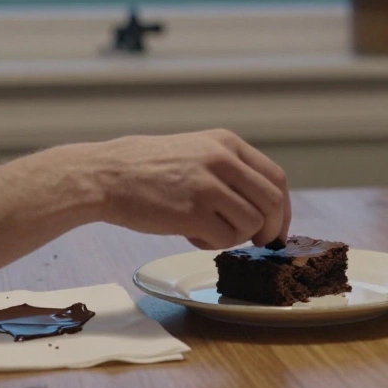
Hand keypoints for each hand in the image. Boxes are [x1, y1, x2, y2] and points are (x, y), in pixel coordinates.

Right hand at [84, 129, 290, 248]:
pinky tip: (190, 233)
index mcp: (226, 143)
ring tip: (207, 229)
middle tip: (260, 243)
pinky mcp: (192, 212)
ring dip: (236, 237)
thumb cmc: (148, 169)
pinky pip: (225, 240)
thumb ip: (229, 169)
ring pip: (252, 225)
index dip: (282, 209)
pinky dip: (213, 244)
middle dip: (271, 229)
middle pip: (272, 203)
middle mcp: (222, 160)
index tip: (277, 227)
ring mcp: (208, 185)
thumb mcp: (196, 151)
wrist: (106, 175)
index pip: (276, 178)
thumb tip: (264, 205)